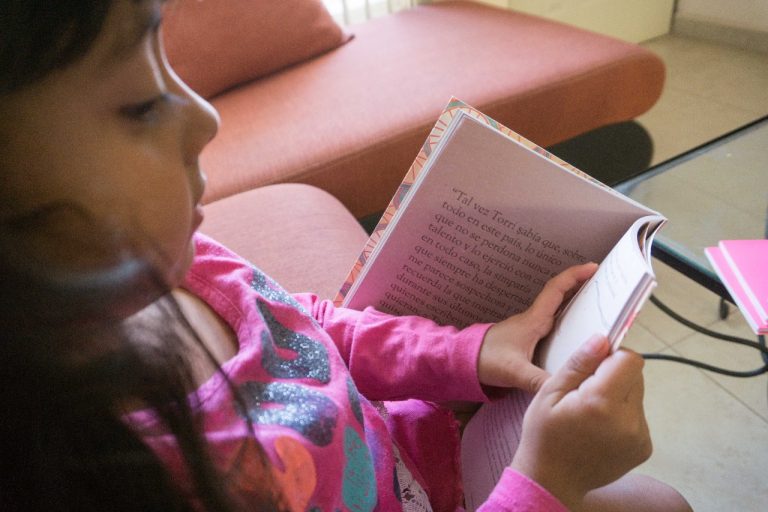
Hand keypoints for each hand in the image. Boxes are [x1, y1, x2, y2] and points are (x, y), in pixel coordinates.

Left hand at [478, 262, 596, 392]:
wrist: (464, 361)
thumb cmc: (486, 360)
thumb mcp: (515, 371)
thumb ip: (539, 381)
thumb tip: (566, 390)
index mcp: (533, 320)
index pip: (556, 290)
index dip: (576, 276)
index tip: (595, 267)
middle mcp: (534, 320)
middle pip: (562, 296)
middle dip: (584, 287)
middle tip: (607, 285)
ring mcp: (531, 328)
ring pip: (559, 310)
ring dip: (577, 303)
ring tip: (601, 305)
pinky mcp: (529, 339)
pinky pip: (554, 324)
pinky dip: (569, 321)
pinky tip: (579, 333)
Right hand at [510, 336, 651, 510]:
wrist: (552, 481)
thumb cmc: (544, 435)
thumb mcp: (549, 393)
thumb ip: (579, 364)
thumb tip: (602, 339)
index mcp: (602, 403)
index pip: (630, 360)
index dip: (612, 356)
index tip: (593, 366)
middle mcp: (628, 420)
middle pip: (635, 375)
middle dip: (614, 376)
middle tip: (585, 393)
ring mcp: (639, 436)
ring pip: (637, 394)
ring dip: (618, 395)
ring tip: (591, 414)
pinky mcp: (644, 447)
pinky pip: (637, 414)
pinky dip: (622, 414)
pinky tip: (600, 428)